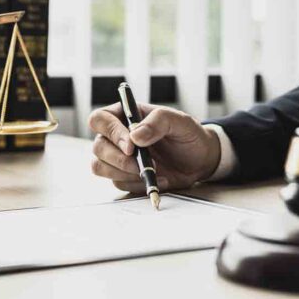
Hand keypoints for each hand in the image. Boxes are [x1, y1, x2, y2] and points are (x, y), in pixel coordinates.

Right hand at [88, 103, 220, 192]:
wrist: (200, 159)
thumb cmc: (188, 135)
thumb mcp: (180, 122)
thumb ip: (158, 121)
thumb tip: (135, 135)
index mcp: (125, 115)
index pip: (100, 119)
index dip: (111, 133)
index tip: (131, 147)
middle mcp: (116, 135)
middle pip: (98, 147)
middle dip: (119, 159)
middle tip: (143, 165)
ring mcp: (117, 156)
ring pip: (100, 167)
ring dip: (124, 173)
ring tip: (151, 171)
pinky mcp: (124, 175)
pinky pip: (118, 183)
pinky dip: (137, 184)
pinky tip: (158, 179)